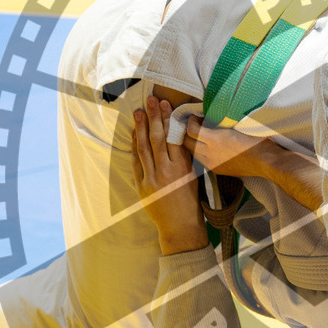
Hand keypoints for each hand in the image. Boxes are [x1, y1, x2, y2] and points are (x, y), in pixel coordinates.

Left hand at [132, 96, 207, 253]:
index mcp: (183, 167)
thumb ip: (184, 158)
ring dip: (141, 127)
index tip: (166, 105)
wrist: (180, 226)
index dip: (169, 119)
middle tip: (151, 100)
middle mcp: (167, 171)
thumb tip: (177, 137)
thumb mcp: (193, 177)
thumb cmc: (191, 202)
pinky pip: (136, 162)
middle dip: (154, 117)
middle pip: (158, 138)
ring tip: (139, 112)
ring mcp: (152, 178)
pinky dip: (134, 146)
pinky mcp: (142, 185)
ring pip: (144, 147)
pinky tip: (134, 134)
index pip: (174, 137)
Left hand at [181, 114, 268, 177]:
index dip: (190, 121)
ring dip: (193, 144)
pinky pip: (202, 160)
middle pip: (187, 143)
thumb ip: (220, 122)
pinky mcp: (217, 170)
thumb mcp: (237, 125)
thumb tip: (209, 116)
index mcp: (215, 140)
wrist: (265, 161)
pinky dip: (201, 152)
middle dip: (188, 133)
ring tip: (201, 136)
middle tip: (196, 125)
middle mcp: (210, 154)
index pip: (191, 131)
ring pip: (193, 153)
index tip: (195, 116)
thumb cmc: (255, 139)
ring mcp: (212, 164)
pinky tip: (209, 147)